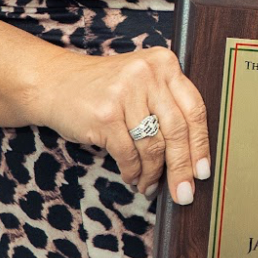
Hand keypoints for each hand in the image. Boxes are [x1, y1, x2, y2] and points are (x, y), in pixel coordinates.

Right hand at [34, 46, 209, 202]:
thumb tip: (192, 158)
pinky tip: (132, 178)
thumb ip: (167, 106)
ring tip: (150, 186)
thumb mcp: (141, 83)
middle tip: (184, 193)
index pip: (195, 109)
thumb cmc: (103, 89)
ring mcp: (125, 94)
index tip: (204, 170)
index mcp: (164, 63)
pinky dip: (132, 172)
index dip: (201, 145)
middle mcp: (148, 75)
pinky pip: (128, 154)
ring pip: (152, 147)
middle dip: (182, 168)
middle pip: (177, 131)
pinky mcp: (105, 115)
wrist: (53, 82)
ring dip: (153, 174)